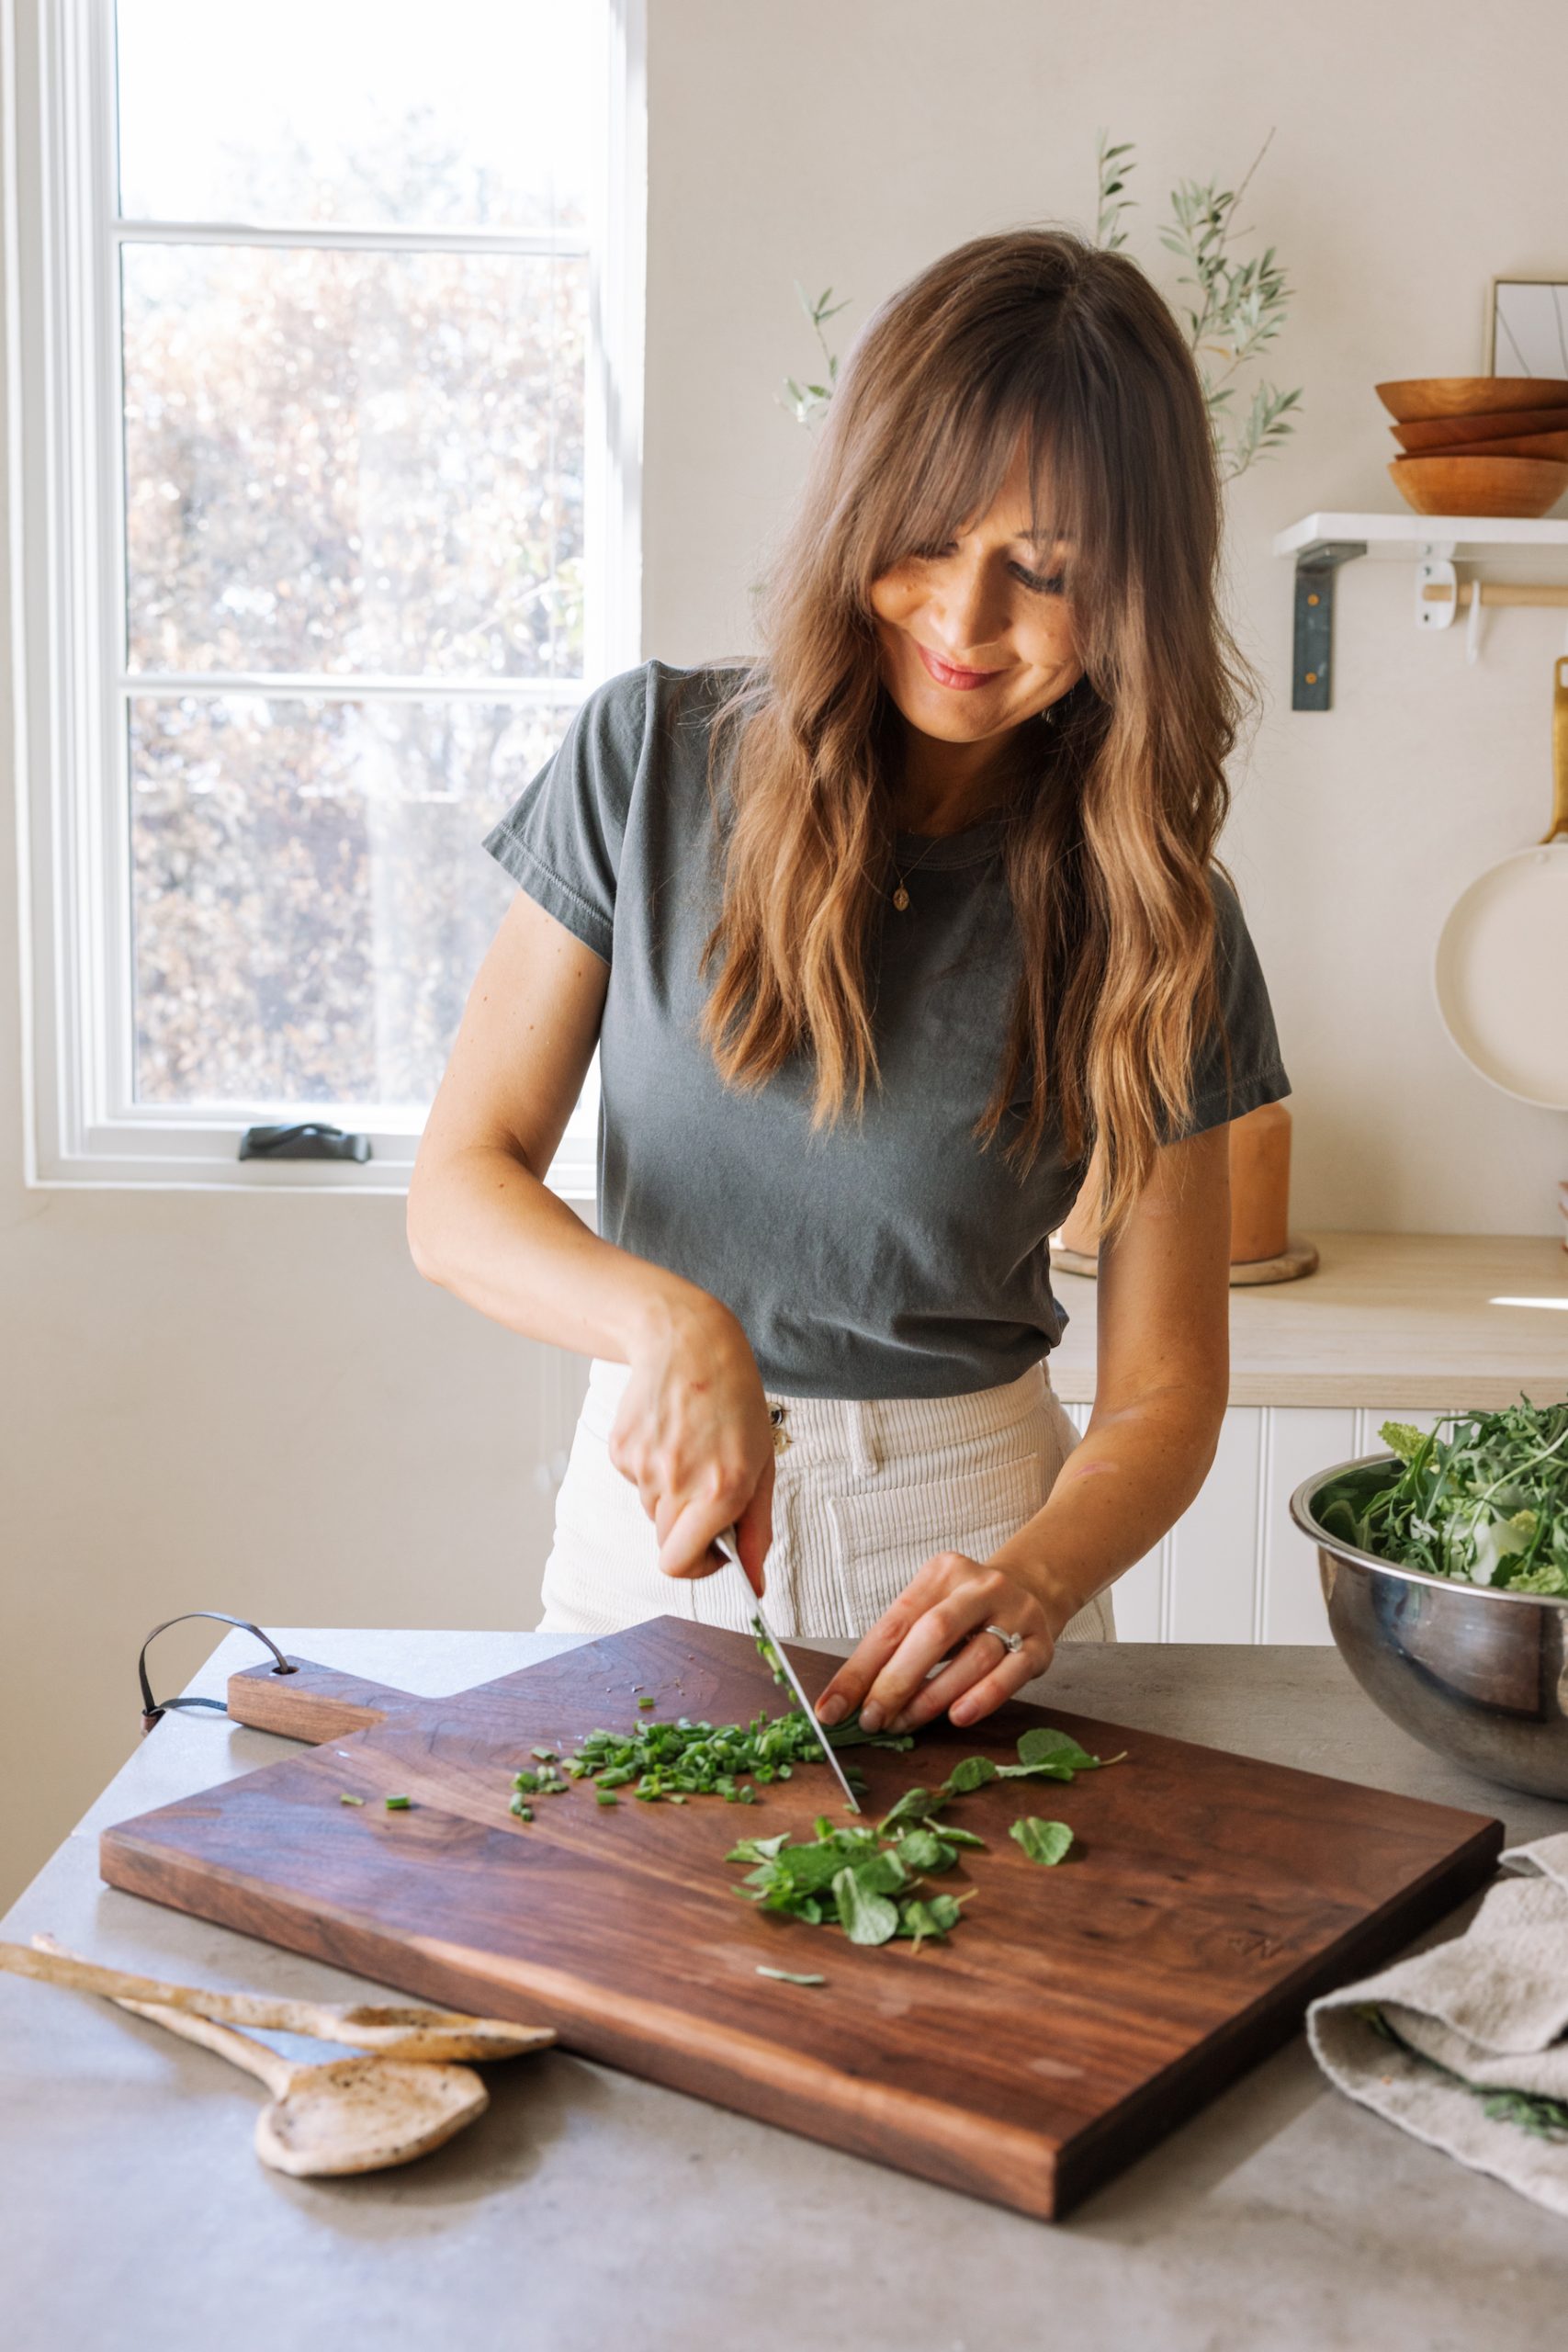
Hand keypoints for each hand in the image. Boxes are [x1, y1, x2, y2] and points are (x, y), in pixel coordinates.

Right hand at [609, 1287, 774, 1593]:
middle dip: (686, 1529)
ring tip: (692, 1447)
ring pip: (652, 1508)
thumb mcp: (762, 1465)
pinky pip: (636, 1480)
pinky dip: (652, 1467)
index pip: (679, 1564)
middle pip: (665, 1541)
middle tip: (707, 1489)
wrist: (687, 1342)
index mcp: (720, 1491)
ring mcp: (644, 1466)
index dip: (697, 1565)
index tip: (715, 1550)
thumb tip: (756, 1585)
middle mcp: (678, 1482)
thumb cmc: (734, 1402)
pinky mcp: (620, 1450)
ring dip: (671, 1492)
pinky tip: (670, 1433)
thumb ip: (756, 1531)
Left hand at [813, 1550, 1064, 1734]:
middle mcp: (979, 1587)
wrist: (1034, 1591)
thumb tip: (847, 1701)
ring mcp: (1015, 1612)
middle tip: (873, 1720)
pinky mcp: (1040, 1644)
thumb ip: (894, 1649)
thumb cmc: (965, 1613)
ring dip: (933, 1697)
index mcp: (941, 1573)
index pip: (892, 1624)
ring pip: (973, 1656)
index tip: (831, 1709)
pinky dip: (982, 1697)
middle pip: (933, 1633)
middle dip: (896, 1683)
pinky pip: (1010, 1673)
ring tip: (906, 1723)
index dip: (859, 1671)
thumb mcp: (928, 1612)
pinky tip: (957, 1716)